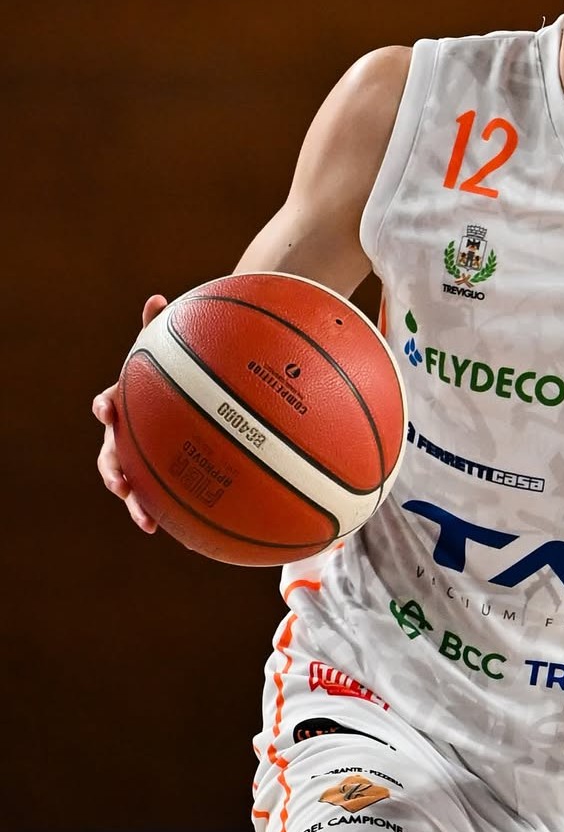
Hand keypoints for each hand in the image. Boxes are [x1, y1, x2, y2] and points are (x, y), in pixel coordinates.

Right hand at [91, 295, 167, 532]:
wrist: (183, 401)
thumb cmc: (174, 376)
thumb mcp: (169, 354)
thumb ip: (160, 329)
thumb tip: (155, 297)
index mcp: (128, 405)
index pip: (110, 405)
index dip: (107, 407)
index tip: (108, 408)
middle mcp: (129, 435)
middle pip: (112, 456)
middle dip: (114, 472)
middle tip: (120, 484)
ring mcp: (143, 459)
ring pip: (133, 486)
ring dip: (136, 504)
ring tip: (147, 520)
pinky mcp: (163, 478)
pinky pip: (165, 499)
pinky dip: (170, 515)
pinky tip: (188, 534)